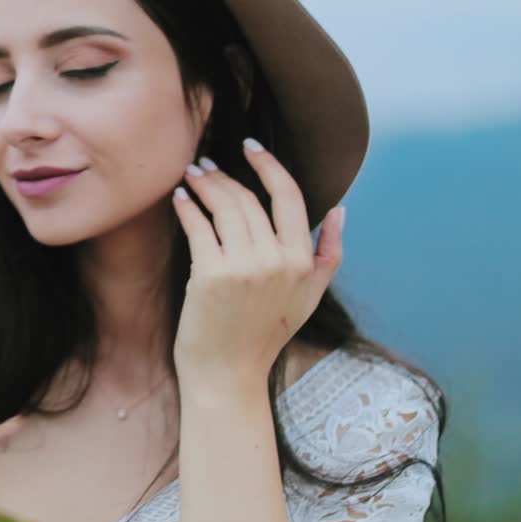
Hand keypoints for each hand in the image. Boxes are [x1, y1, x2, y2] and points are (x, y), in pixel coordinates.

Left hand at [170, 137, 344, 395]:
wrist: (228, 375)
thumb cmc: (264, 334)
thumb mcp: (310, 297)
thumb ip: (329, 254)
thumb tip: (341, 211)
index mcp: (302, 261)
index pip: (289, 197)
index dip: (269, 165)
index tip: (250, 146)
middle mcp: (277, 260)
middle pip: (249, 199)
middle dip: (225, 175)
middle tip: (204, 163)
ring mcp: (243, 267)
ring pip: (224, 207)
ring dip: (204, 184)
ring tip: (191, 174)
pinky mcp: (210, 275)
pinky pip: (198, 227)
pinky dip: (187, 208)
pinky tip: (179, 199)